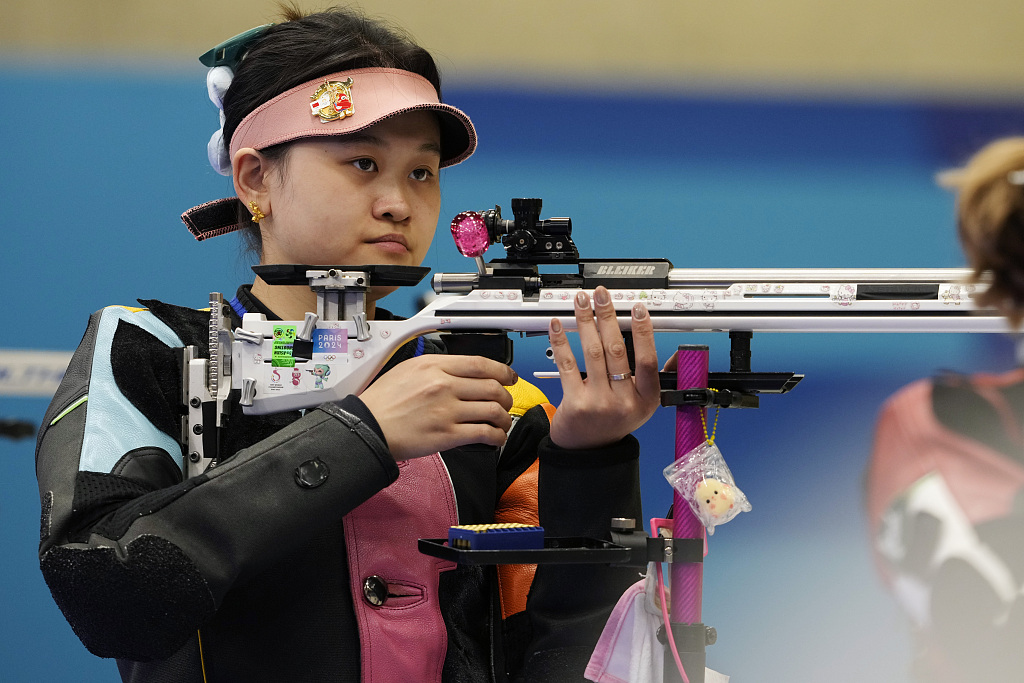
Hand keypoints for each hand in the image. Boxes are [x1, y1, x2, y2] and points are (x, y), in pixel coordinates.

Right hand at [359, 355, 516, 460]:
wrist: (368, 427)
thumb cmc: (382, 402)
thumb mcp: (407, 370)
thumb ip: (435, 367)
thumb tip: (458, 370)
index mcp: (434, 366)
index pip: (480, 364)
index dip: (502, 371)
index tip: (509, 377)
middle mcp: (443, 385)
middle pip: (492, 387)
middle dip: (506, 396)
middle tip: (506, 402)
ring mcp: (447, 410)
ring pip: (492, 410)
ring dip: (504, 418)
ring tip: (502, 423)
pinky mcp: (447, 434)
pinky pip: (484, 433)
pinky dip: (496, 436)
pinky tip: (495, 438)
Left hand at [547, 286, 660, 449]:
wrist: (589, 450)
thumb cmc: (614, 421)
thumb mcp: (643, 405)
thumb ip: (654, 378)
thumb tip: (678, 354)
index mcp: (646, 399)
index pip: (648, 361)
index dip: (643, 333)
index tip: (637, 309)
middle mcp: (624, 402)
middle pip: (617, 351)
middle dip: (608, 317)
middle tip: (602, 296)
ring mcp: (599, 403)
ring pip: (593, 354)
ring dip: (586, 322)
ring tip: (582, 302)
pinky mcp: (576, 404)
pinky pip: (568, 366)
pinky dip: (562, 342)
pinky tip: (559, 326)